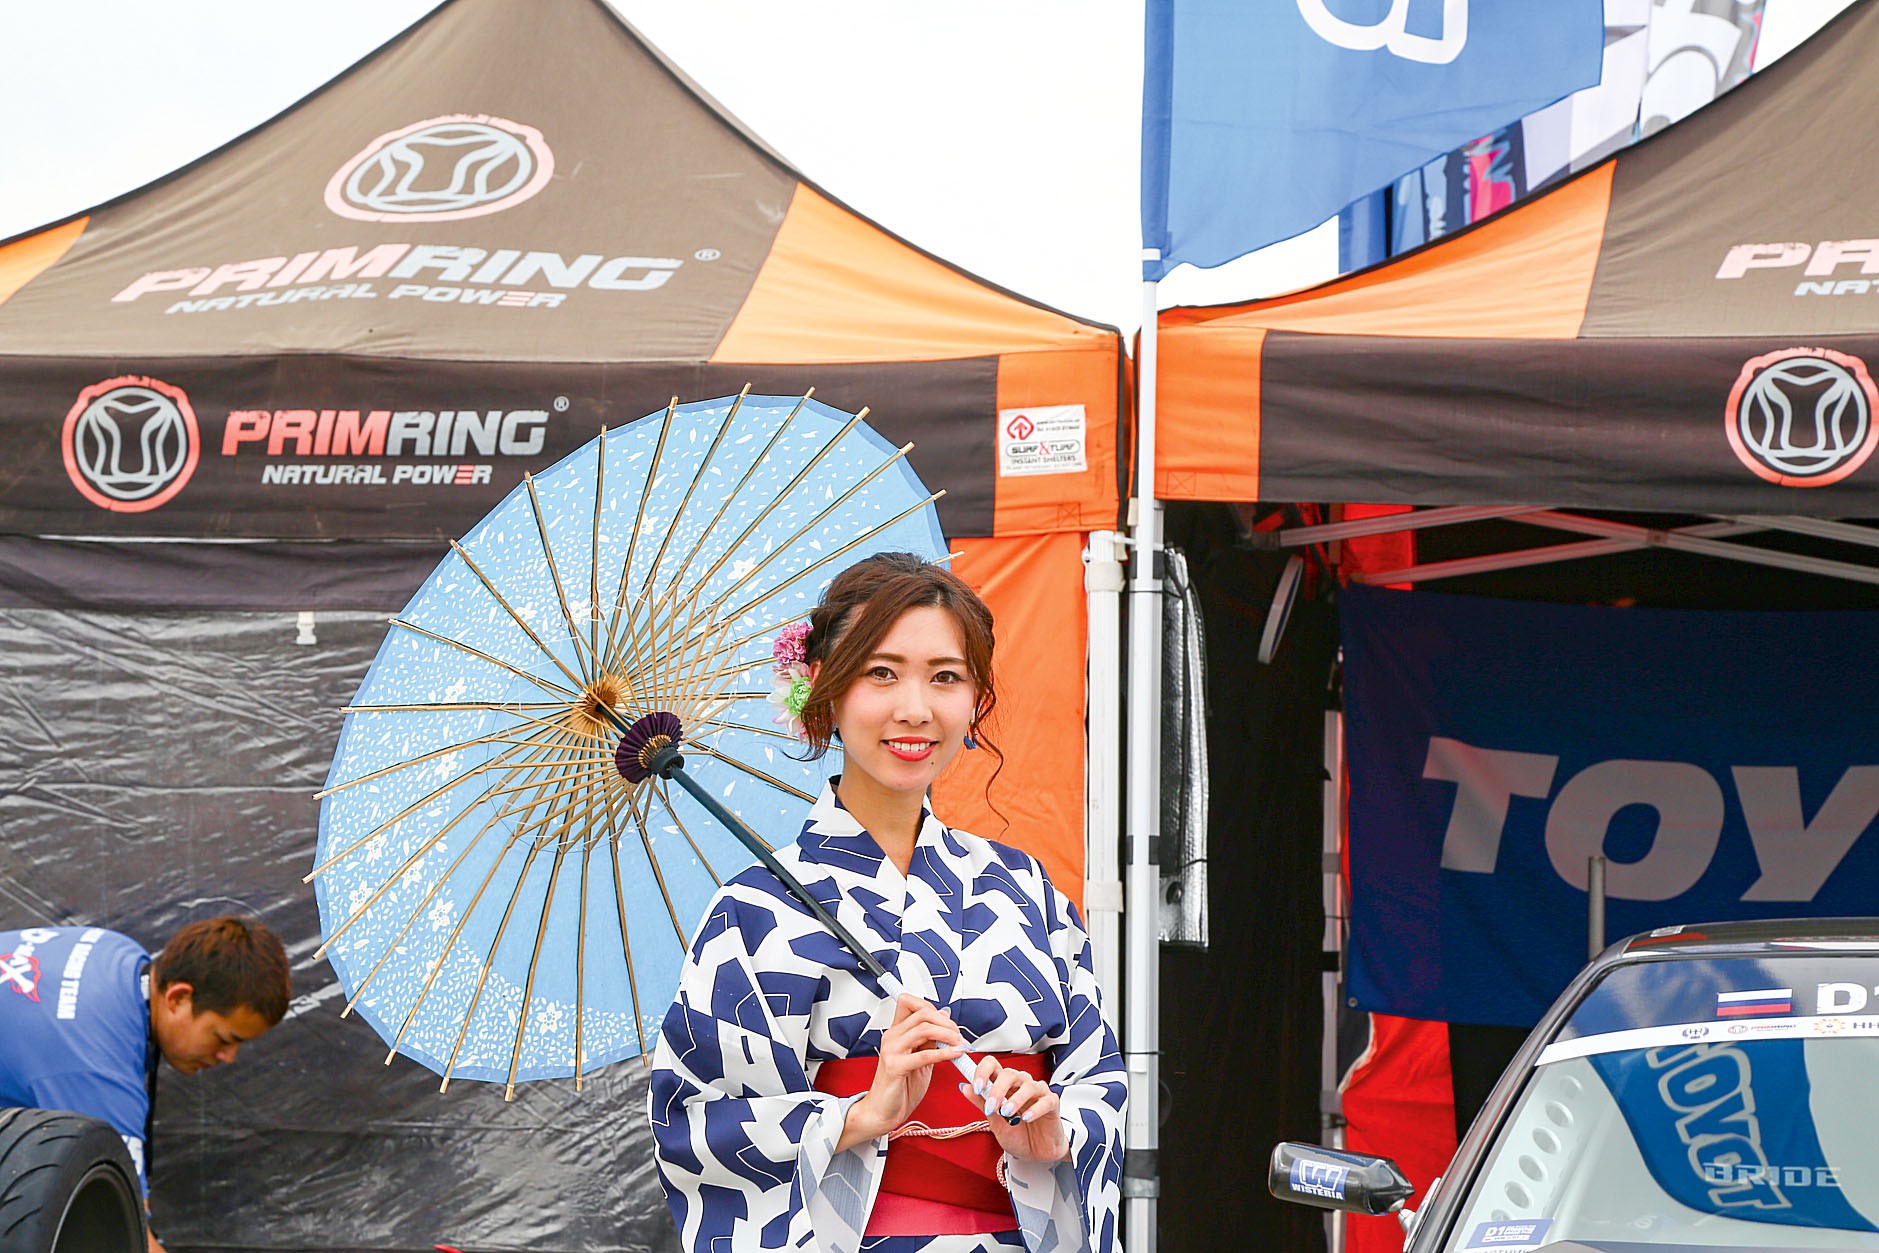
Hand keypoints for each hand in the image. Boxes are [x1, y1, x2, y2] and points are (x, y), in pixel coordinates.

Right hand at [837, 994, 966, 1151]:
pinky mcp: (895, 1066)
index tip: (948, 1022)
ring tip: (960, 1045)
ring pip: (924, 1028)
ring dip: (948, 1034)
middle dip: (947, 1022)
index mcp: (896, 1032)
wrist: (883, 1112)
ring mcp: (891, 1050)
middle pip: (922, 1013)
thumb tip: (945, 1016)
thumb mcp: (921, 1058)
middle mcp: (892, 1037)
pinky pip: (924, 1054)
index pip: (909, 1002)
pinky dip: (944, 1052)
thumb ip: (930, 1039)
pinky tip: (955, 1055)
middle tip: (959, 1036)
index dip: (931, 1007)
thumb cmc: (900, 1087)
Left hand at [963, 1057, 1070, 1163]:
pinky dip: (1035, 1109)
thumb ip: (982, 1104)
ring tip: (1007, 1113)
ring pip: (1027, 1085)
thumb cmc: (1017, 1135)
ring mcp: (1038, 1092)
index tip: (976, 1086)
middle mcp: (1021, 1084)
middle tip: (991, 1106)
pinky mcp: (1052, 1103)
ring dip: (1015, 1099)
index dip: (983, 1071)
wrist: (1036, 1153)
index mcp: (1004, 1085)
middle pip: (1009, 1073)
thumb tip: (965, 1086)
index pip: (993, 1065)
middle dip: (997, 1090)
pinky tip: (1026, 1118)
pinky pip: (1045, 1100)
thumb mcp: (995, 1123)